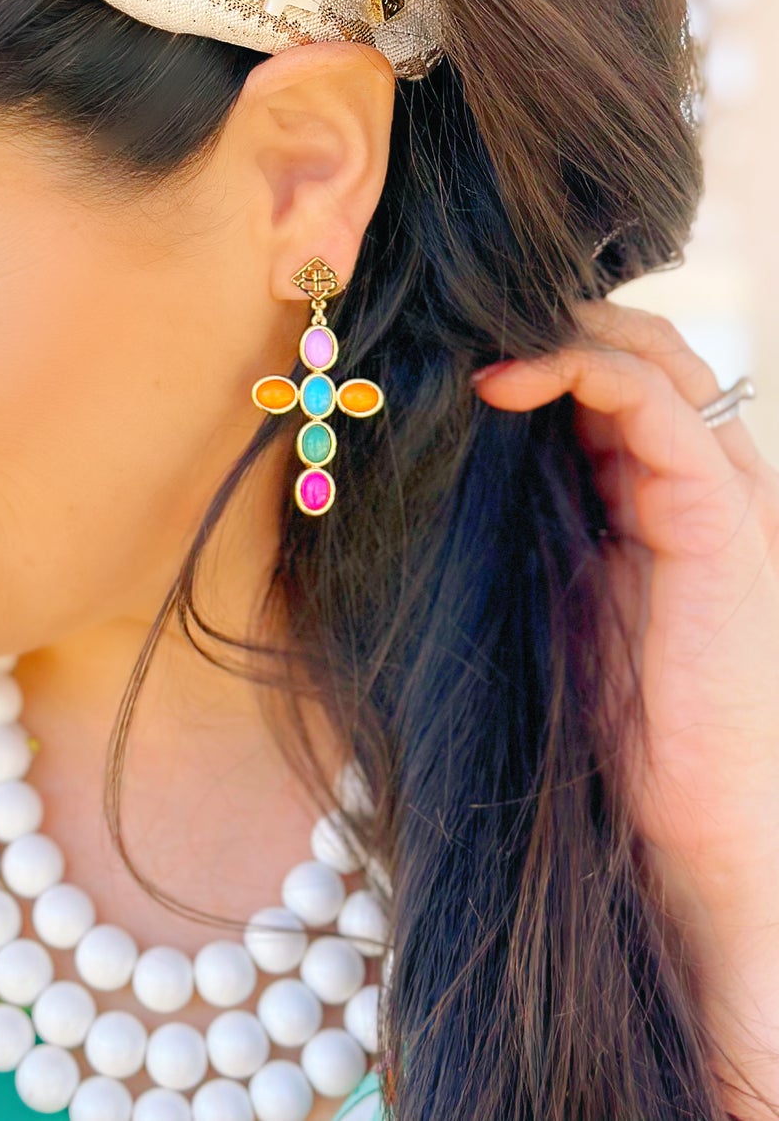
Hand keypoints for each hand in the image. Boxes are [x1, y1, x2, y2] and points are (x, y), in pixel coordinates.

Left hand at [472, 302, 778, 1109]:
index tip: (434, 332)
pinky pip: (657, 403)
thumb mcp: (529, 572)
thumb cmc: (586, 709)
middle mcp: (692, 470)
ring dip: (554, 326)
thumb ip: (506, 498)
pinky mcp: (724, 516)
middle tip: (451, 314)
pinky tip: (503, 381)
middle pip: (630, 338)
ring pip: (649, 351)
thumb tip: (407, 434)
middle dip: (542, 313)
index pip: (602, 360)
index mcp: (647, 481)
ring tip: (467, 335)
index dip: (527, 332)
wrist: (667, 819)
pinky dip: (581, 369)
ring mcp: (719, 487)